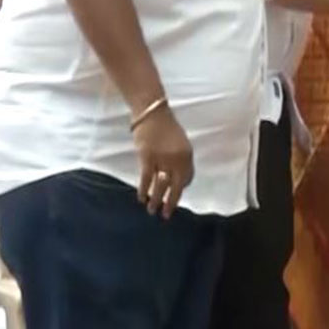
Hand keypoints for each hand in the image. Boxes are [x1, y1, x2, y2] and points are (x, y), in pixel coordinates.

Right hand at [132, 102, 193, 218]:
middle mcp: (177, 159)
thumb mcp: (180, 143)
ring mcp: (162, 159)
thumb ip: (180, 160)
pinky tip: (141, 197)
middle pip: (176, 186)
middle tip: (167, 215)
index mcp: (187, 155)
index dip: (180, 189)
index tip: (174, 196)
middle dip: (171, 202)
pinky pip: (146, 178)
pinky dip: (143, 189)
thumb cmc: (166, 127)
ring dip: (156, 200)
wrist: (152, 113)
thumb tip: (176, 178)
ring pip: (160, 185)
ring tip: (152, 210)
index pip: (187, 178)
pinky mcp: (147, 157)